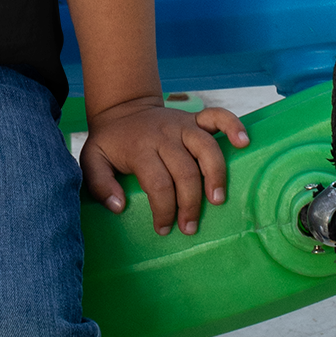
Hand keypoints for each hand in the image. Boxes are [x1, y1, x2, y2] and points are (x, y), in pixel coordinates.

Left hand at [81, 95, 248, 236]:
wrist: (123, 107)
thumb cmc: (111, 141)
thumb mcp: (93, 159)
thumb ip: (100, 184)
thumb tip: (119, 207)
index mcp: (140, 148)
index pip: (158, 183)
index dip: (164, 210)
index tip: (164, 229)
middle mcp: (164, 136)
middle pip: (184, 172)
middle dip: (190, 204)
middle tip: (189, 227)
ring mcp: (182, 125)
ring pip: (205, 148)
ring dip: (215, 175)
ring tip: (217, 200)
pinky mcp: (194, 119)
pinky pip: (218, 116)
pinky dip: (233, 126)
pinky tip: (243, 143)